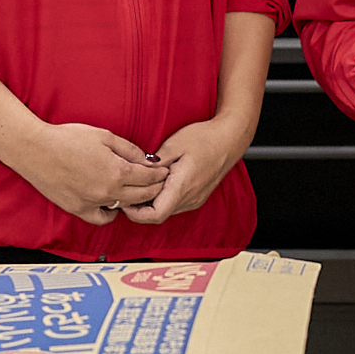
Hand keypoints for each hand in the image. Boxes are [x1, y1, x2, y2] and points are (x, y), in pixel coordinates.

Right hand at [16, 122, 169, 222]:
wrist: (36, 150)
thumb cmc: (68, 138)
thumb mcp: (104, 136)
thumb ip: (129, 150)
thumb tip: (148, 160)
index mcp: (117, 171)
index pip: (149, 178)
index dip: (159, 174)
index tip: (164, 171)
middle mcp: (108, 191)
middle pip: (142, 195)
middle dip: (155, 188)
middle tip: (159, 183)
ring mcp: (93, 203)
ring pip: (125, 207)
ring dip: (136, 200)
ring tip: (138, 192)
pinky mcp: (78, 209)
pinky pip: (102, 218)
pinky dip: (111, 213)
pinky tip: (113, 204)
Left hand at [117, 111, 254, 225]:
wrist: (230, 139)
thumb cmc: (205, 138)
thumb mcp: (174, 144)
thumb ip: (155, 161)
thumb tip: (138, 172)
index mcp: (182, 186)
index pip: (155, 215)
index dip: (136, 214)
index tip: (124, 203)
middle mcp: (190, 198)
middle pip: (158, 215)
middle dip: (140, 208)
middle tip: (126, 191)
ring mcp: (195, 199)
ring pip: (166, 210)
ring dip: (151, 203)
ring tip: (139, 186)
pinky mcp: (197, 197)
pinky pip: (175, 204)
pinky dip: (162, 199)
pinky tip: (155, 185)